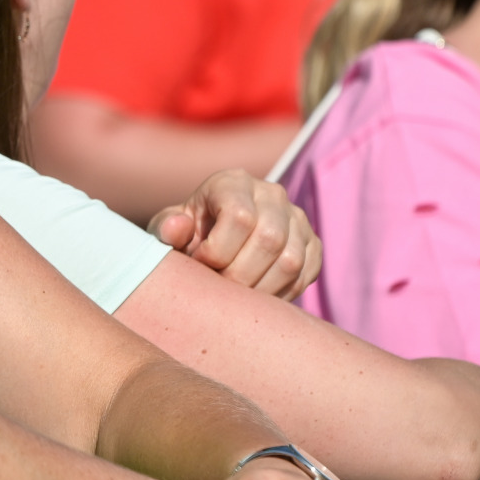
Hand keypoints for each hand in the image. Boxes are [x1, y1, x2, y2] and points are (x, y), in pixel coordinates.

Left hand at [148, 169, 320, 299]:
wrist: (213, 240)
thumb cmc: (187, 234)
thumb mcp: (168, 229)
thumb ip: (166, 228)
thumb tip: (177, 228)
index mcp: (233, 182)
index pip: (239, 216)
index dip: (217, 250)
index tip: (200, 263)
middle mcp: (271, 194)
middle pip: (269, 240)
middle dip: (239, 275)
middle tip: (219, 288)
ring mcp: (297, 219)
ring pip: (291, 261)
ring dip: (261, 289)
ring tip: (236, 297)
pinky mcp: (313, 245)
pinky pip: (306, 274)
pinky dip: (281, 294)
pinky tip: (256, 297)